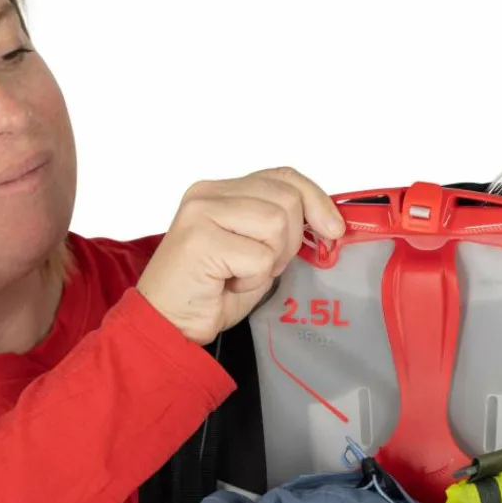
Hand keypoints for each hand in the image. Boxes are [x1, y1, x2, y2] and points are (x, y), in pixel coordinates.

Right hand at [137, 167, 345, 344]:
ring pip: (276, 224)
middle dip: (288, 241)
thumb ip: (278, 228)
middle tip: (260, 267)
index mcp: (219, 191)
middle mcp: (207, 194)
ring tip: (239, 275)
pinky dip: (251, 280)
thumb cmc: (208, 294)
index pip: (282, 177)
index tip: (333, 229)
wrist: (168, 325)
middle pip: (286, 199)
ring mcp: (201, 213)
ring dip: (268, 261)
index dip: (316, 199)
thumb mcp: (253, 253)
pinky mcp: (201, 239)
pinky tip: (227, 285)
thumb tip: (325, 223)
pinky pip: (260, 257)